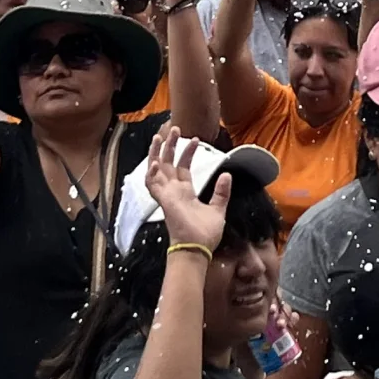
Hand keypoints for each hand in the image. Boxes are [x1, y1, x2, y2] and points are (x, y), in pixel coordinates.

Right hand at [147, 134, 228, 251]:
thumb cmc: (205, 234)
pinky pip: (153, 186)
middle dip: (169, 146)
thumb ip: (221, 192)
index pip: (183, 168)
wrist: (198, 248)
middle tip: (173, 129)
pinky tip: (155, 162)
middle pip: (168, 164)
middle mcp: (173, 192)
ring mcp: (167, 196)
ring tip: (159, 137)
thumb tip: (227, 174)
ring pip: (156, 170)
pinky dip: (152, 174)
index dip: (187, 153)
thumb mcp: (217, 209)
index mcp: (185, 193)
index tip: (196, 140)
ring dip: (156, 154)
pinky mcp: (164, 201)